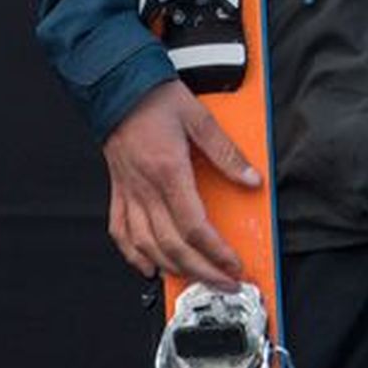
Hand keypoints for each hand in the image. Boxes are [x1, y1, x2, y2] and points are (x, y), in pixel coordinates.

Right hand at [101, 83, 258, 288]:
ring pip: (147, 246)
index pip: (195, 227)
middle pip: (174, 245)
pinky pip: (120, 232)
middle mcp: (146, 188)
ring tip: (195, 278)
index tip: (233, 265)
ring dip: (173, 269)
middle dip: (202, 271)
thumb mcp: (200, 119)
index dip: (216, 252)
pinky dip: (133, 255)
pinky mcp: (118, 191)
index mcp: (169, 171)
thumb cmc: (154, 97)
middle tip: (223, 283)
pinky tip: (148, 266)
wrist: (116, 85)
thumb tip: (251, 179)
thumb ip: (227, 153)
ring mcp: (129, 192)